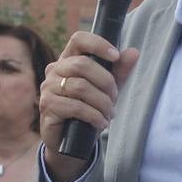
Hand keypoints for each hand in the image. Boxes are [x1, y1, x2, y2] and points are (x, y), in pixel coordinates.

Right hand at [38, 31, 139, 181]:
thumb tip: (133, 52)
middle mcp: (55, 70)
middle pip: (82, 65)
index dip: (98, 44)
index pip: (79, 39)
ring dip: (102, 102)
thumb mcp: (107, 90)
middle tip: (114, 98)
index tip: (116, 56)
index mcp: (68, 60)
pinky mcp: (48, 106)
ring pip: (80, 87)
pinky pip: (75, 107)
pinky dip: (94, 115)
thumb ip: (119, 71)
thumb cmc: (88, 110)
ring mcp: (48, 88)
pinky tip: (101, 123)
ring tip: (109, 114)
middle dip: (106, 82)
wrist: (71, 141)